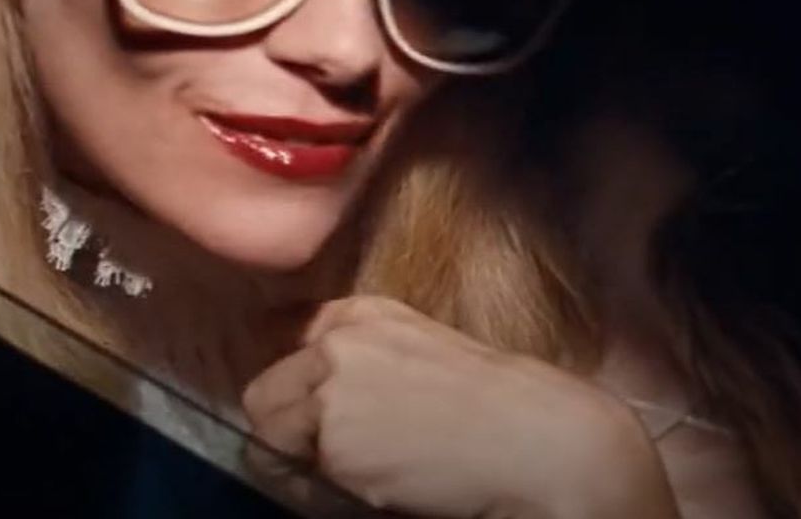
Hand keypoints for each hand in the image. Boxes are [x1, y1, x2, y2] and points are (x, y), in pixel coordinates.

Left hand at [242, 295, 678, 517]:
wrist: (536, 441)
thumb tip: (317, 402)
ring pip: (268, 431)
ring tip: (357, 474)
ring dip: (297, 458)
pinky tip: (369, 487)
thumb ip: (367, 364)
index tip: (299, 406)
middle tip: (333, 458)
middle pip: (265, 390)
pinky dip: (313, 488)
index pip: (285, 330)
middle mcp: (339, 340)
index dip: (289, 377)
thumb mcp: (423, 358)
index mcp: (366, 313)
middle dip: (287, 426)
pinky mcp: (330, 435)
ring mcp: (330, 385)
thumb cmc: (497, 411)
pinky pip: (287, 471)